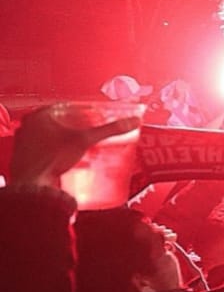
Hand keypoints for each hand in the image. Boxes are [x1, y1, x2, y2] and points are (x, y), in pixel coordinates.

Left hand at [9, 107, 141, 190]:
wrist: (31, 185)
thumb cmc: (49, 158)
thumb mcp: (85, 140)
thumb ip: (109, 130)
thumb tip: (131, 122)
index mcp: (39, 115)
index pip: (66, 106)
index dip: (83, 111)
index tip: (94, 116)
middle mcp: (28, 126)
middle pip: (58, 121)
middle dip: (76, 127)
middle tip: (90, 130)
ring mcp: (25, 142)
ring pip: (50, 136)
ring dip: (66, 140)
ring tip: (81, 146)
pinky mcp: (25, 157)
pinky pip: (45, 150)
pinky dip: (58, 152)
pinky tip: (69, 159)